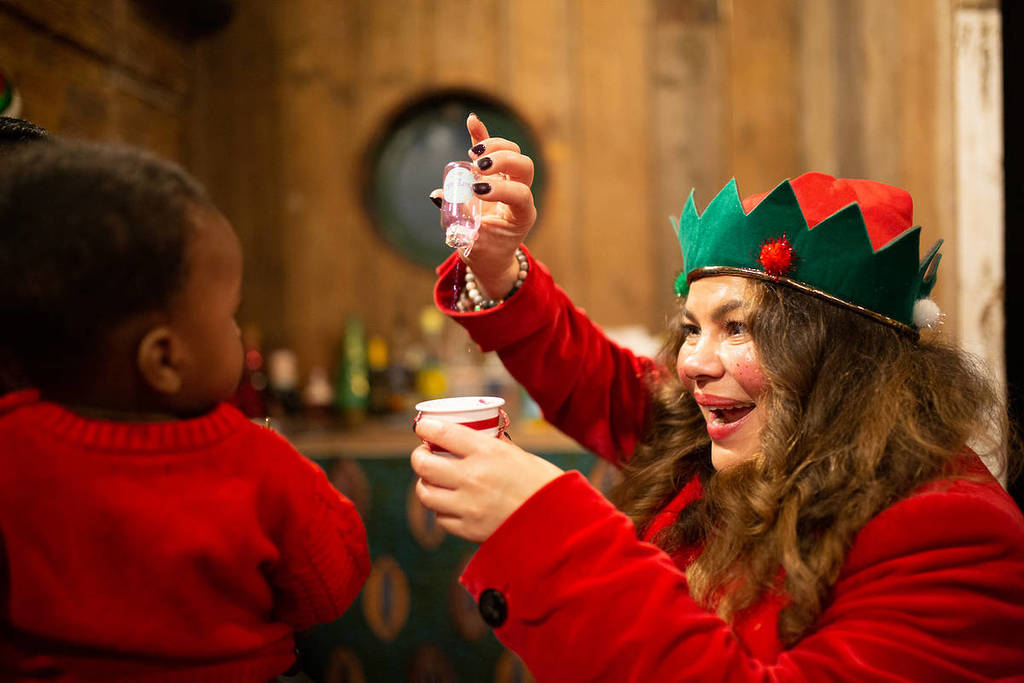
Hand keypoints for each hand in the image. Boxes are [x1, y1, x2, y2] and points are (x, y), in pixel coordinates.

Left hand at [411, 418, 562, 542]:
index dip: (425, 428)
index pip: (441, 433)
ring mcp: (468, 506)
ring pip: (425, 493)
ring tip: (433, 480)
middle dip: (419, 457)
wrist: (561, 524)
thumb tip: (469, 439)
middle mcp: (472, 477)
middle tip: (423, 454)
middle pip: (424, 464)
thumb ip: (492, 448)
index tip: (422, 427)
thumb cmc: (545, 484)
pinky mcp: (469, 530)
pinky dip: (441, 508)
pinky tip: (449, 503)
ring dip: (426, 484)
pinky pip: (440, 517)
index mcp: (487, 452)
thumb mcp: (520, 455)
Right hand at [430, 114, 536, 297]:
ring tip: (473, 154)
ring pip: (515, 153)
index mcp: (521, 216)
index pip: (521, 195)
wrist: (492, 255)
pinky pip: (493, 150)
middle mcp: (521, 195)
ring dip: (494, 146)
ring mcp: (510, 182)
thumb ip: (459, 223)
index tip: (477, 192)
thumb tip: (439, 196)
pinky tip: (472, 121)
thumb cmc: (485, 253)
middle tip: (479, 168)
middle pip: (524, 166)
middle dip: (503, 161)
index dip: (502, 189)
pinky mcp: (496, 175)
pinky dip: (482, 135)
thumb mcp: (472, 245)